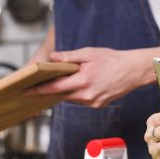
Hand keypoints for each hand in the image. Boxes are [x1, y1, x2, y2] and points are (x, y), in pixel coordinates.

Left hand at [23, 47, 148, 107]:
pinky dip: (77, 93)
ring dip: (64, 91)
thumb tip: (52, 58)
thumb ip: (69, 57)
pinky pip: (81, 100)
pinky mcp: (98, 105)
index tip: (26, 92)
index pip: (54, 88)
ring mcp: (93, 102)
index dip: (39, 90)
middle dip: (49, 91)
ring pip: (71, 98)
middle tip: (36, 87)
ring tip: (59, 82)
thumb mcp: (89, 53)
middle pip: (61, 95)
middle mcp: (86, 95)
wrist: (133, 71)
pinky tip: (78, 85)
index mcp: (82, 81)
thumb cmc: (112, 59)